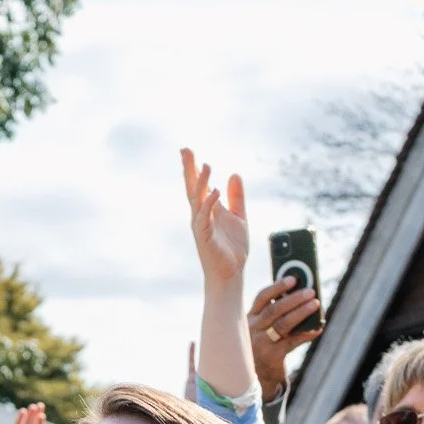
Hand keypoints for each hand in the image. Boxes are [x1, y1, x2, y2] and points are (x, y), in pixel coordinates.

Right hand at [180, 148, 250, 289]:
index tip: (188, 151)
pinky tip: (215, 190)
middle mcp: (201, 215)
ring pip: (198, 199)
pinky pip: (205, 217)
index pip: (199, 185)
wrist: (230, 274)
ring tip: (206, 165)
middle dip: (189, 169)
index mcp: (208, 210)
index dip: (194, 168)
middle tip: (185, 150)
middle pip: (193, 188)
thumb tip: (234, 174)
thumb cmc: (232, 249)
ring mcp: (201, 226)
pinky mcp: (204, 237)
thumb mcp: (239, 217)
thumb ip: (236, 197)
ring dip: (201, 182)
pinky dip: (209, 203)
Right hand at [247, 279, 322, 403]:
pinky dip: (306, 334)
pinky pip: (292, 342)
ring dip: (301, 313)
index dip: (277, 287)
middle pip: (274, 310)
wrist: (256, 375)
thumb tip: (302, 296)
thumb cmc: (263, 345)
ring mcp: (261, 343)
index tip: (293, 279)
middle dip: (294, 299)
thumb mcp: (261, 328)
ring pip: (283, 324)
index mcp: (250, 318)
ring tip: (315, 304)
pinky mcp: (272, 356)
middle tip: (311, 291)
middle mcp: (253, 329)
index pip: (261, 298)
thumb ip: (274, 313)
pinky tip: (317, 328)